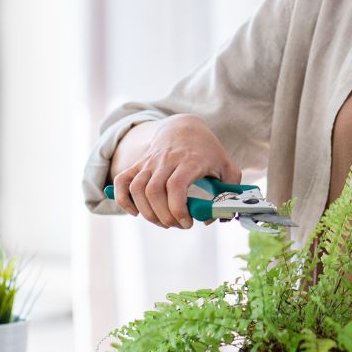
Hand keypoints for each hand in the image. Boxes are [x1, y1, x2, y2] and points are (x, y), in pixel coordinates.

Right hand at [112, 115, 241, 228]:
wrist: (184, 126)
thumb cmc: (207, 150)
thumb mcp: (227, 166)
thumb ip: (229, 191)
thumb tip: (212, 217)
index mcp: (190, 161)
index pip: (176, 185)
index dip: (178, 208)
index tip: (188, 221)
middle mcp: (167, 160)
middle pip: (154, 191)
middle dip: (164, 216)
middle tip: (177, 224)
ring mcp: (150, 162)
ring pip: (137, 189)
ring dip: (147, 212)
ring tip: (162, 221)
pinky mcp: (139, 164)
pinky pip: (123, 181)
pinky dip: (123, 199)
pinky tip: (136, 212)